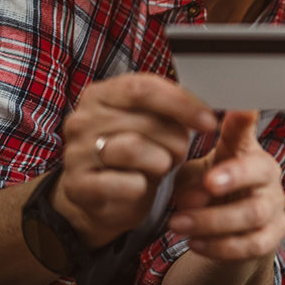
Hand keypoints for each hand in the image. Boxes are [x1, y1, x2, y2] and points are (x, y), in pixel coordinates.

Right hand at [57, 73, 218, 247]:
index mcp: (101, 94)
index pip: (143, 88)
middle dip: (175, 139)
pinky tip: (141, 185)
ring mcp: (75, 153)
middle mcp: (82, 120)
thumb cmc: (134, 153)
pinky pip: (128, 183)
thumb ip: (172, 108)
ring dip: (162, 162)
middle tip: (181, 152)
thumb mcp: (151, 121)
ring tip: (163, 166)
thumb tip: (206, 114)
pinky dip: (144, 187)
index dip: (181, 103)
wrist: (102, 196)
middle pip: (145, 121)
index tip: (209, 121)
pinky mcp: (79, 186)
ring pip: (134, 149)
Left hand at [169, 111, 284, 261]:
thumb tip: (194, 194)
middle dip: (233, 176)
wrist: (226, 231)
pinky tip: (194, 243)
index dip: (244, 119)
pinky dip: (221, 246)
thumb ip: (191, 178)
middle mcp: (267, 173)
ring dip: (212, 220)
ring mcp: (274, 205)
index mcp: (247, 150)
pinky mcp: (273, 236)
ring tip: (177, 223)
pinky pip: (253, 244)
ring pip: (253, 213)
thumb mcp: (194, 174)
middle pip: (260, 171)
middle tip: (206, 182)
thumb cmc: (208, 191)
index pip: (247, 129)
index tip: (239, 107)